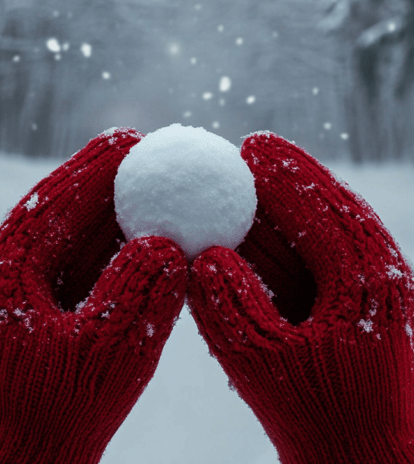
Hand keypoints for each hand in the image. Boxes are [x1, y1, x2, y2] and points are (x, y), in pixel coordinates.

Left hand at [0, 129, 186, 463]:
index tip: (134, 140)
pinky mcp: (51, 308)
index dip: (96, 166)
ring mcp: (32, 288)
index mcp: (10, 268)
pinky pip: (88, 261)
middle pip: (65, 205)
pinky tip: (156, 235)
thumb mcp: (105, 352)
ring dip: (117, 208)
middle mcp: (15, 269)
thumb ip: (134, 295)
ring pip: (77, 231)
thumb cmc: (60, 410)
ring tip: (161, 184)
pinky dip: (119, 243)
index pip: (55, 198)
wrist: (31, 458)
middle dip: (109, 178)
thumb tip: (167, 243)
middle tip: (153, 150)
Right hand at [188, 132, 413, 463]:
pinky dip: (298, 234)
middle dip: (293, 174)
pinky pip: (330, 252)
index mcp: (362, 278)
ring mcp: (376, 287)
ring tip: (256, 176)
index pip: (320, 207)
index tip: (247, 147)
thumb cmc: (316, 417)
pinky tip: (263, 231)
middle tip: (252, 148)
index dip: (282, 174)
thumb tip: (201, 255)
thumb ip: (229, 307)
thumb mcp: (261, 364)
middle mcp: (378, 273)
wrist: (364, 458)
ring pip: (334, 225)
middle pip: (334, 204)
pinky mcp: (365, 303)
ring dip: (296, 200)